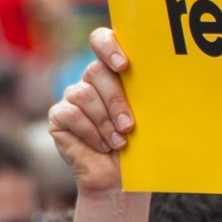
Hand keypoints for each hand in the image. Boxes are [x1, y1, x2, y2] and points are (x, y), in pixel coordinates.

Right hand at [48, 28, 135, 193]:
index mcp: (114, 71)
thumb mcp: (148, 117)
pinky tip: (102, 146)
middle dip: (116, 100)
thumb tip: (162, 82)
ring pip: (84, 94)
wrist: (119, 180)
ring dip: (105, 121)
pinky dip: (90, 133)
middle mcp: (91, 80)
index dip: (108, 46)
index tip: (124, 66)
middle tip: (129, 126)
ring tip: (119, 142)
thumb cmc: (139, 147)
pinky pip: (71, 115)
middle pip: (97, 72)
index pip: (102, 41)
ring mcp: (73, 96)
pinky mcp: (59, 116)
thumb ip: (146, 95)